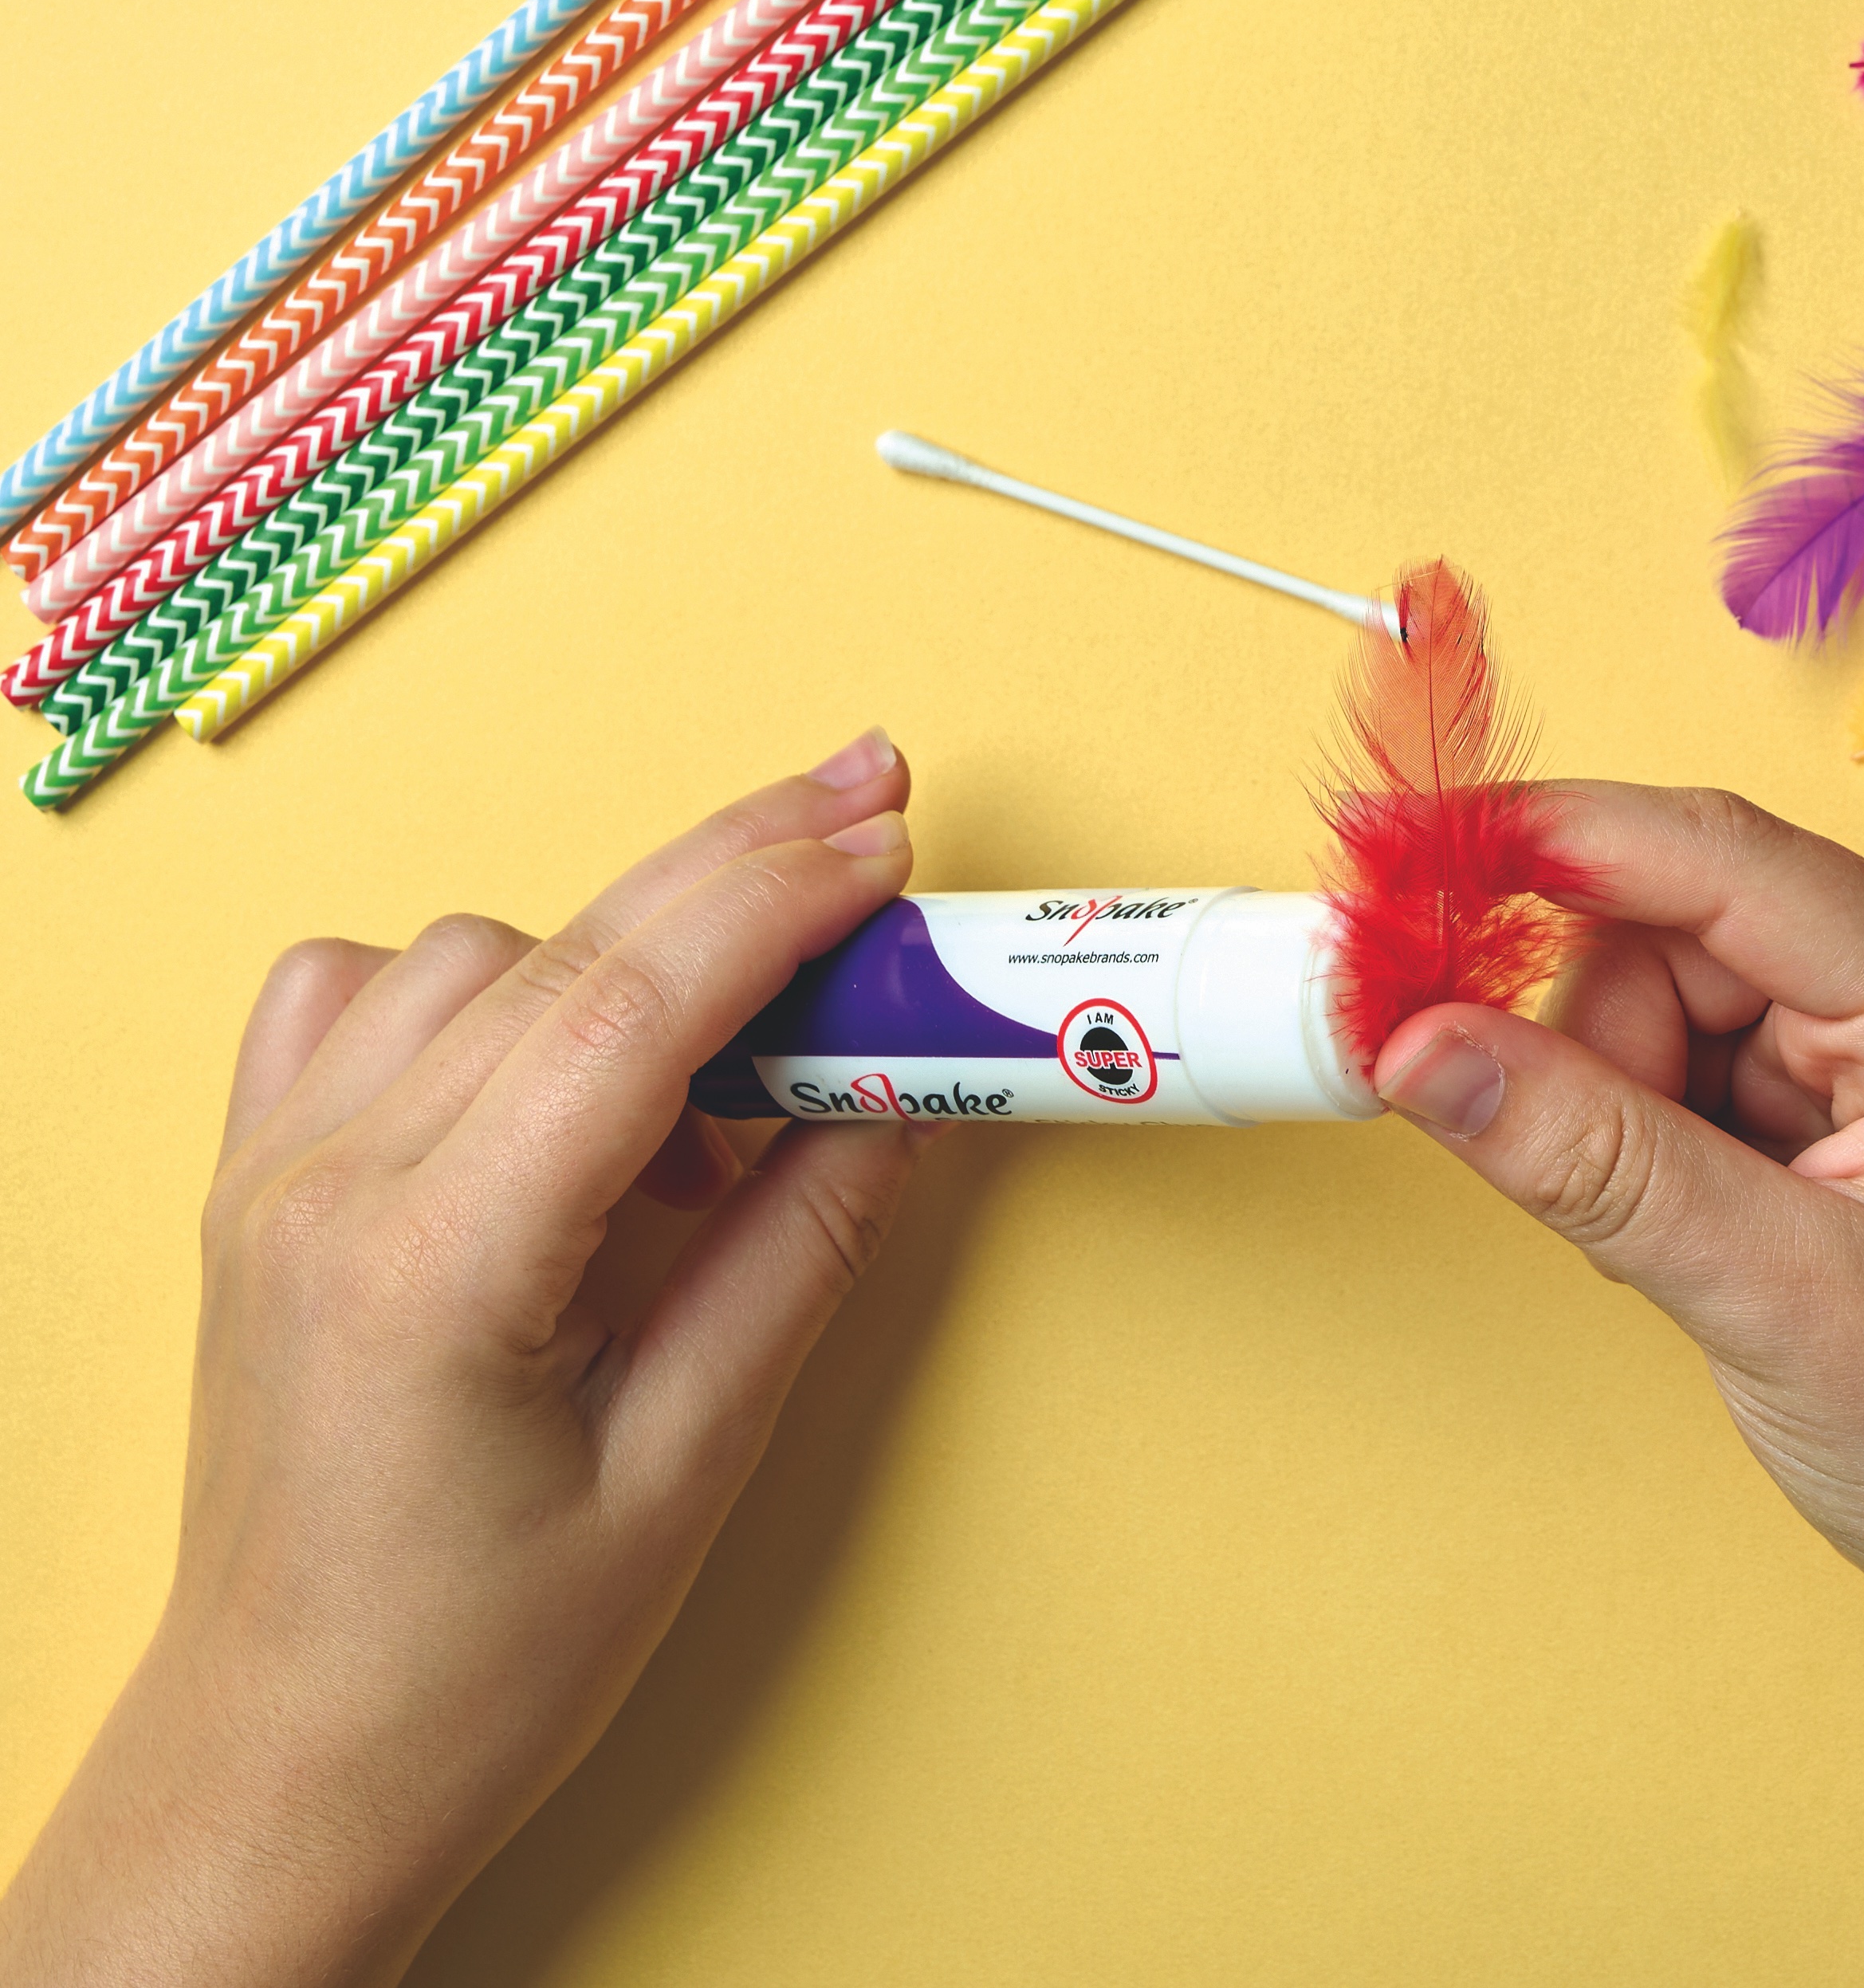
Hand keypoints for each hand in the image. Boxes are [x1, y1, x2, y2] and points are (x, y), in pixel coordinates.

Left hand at [0, 732, 919, 1987]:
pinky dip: (482, 984)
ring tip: (719, 1084)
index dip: (776, 900)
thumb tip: (896, 1089)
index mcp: (435, 1264)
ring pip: (473, 951)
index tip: (887, 844)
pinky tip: (552, 1059)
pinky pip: (357, 995)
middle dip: (740, 864)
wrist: (286, 1763)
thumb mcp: (688, 1467)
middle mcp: (328, 1183)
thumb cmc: (480, 1662)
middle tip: (870, 808)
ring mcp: (273, 1170)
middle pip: (566, 947)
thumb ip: (798, 1249)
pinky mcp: (258, 1179)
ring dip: (620, 960)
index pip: (629, 1007)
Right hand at [1371, 779, 1863, 1661]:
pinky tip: (1692, 1233)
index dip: (1540, 834)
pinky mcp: (1820, 1087)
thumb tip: (1420, 1047)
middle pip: (1660, 922)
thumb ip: (1596, 1161)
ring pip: (1643, 990)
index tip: (1394, 839)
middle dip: (1585, 1041)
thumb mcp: (1785, 1304)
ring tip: (1684, 1244)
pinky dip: (1631, 1136)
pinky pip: (1662, 1054)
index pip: (1712, 855)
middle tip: (1590, 1191)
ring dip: (1608, 1107)